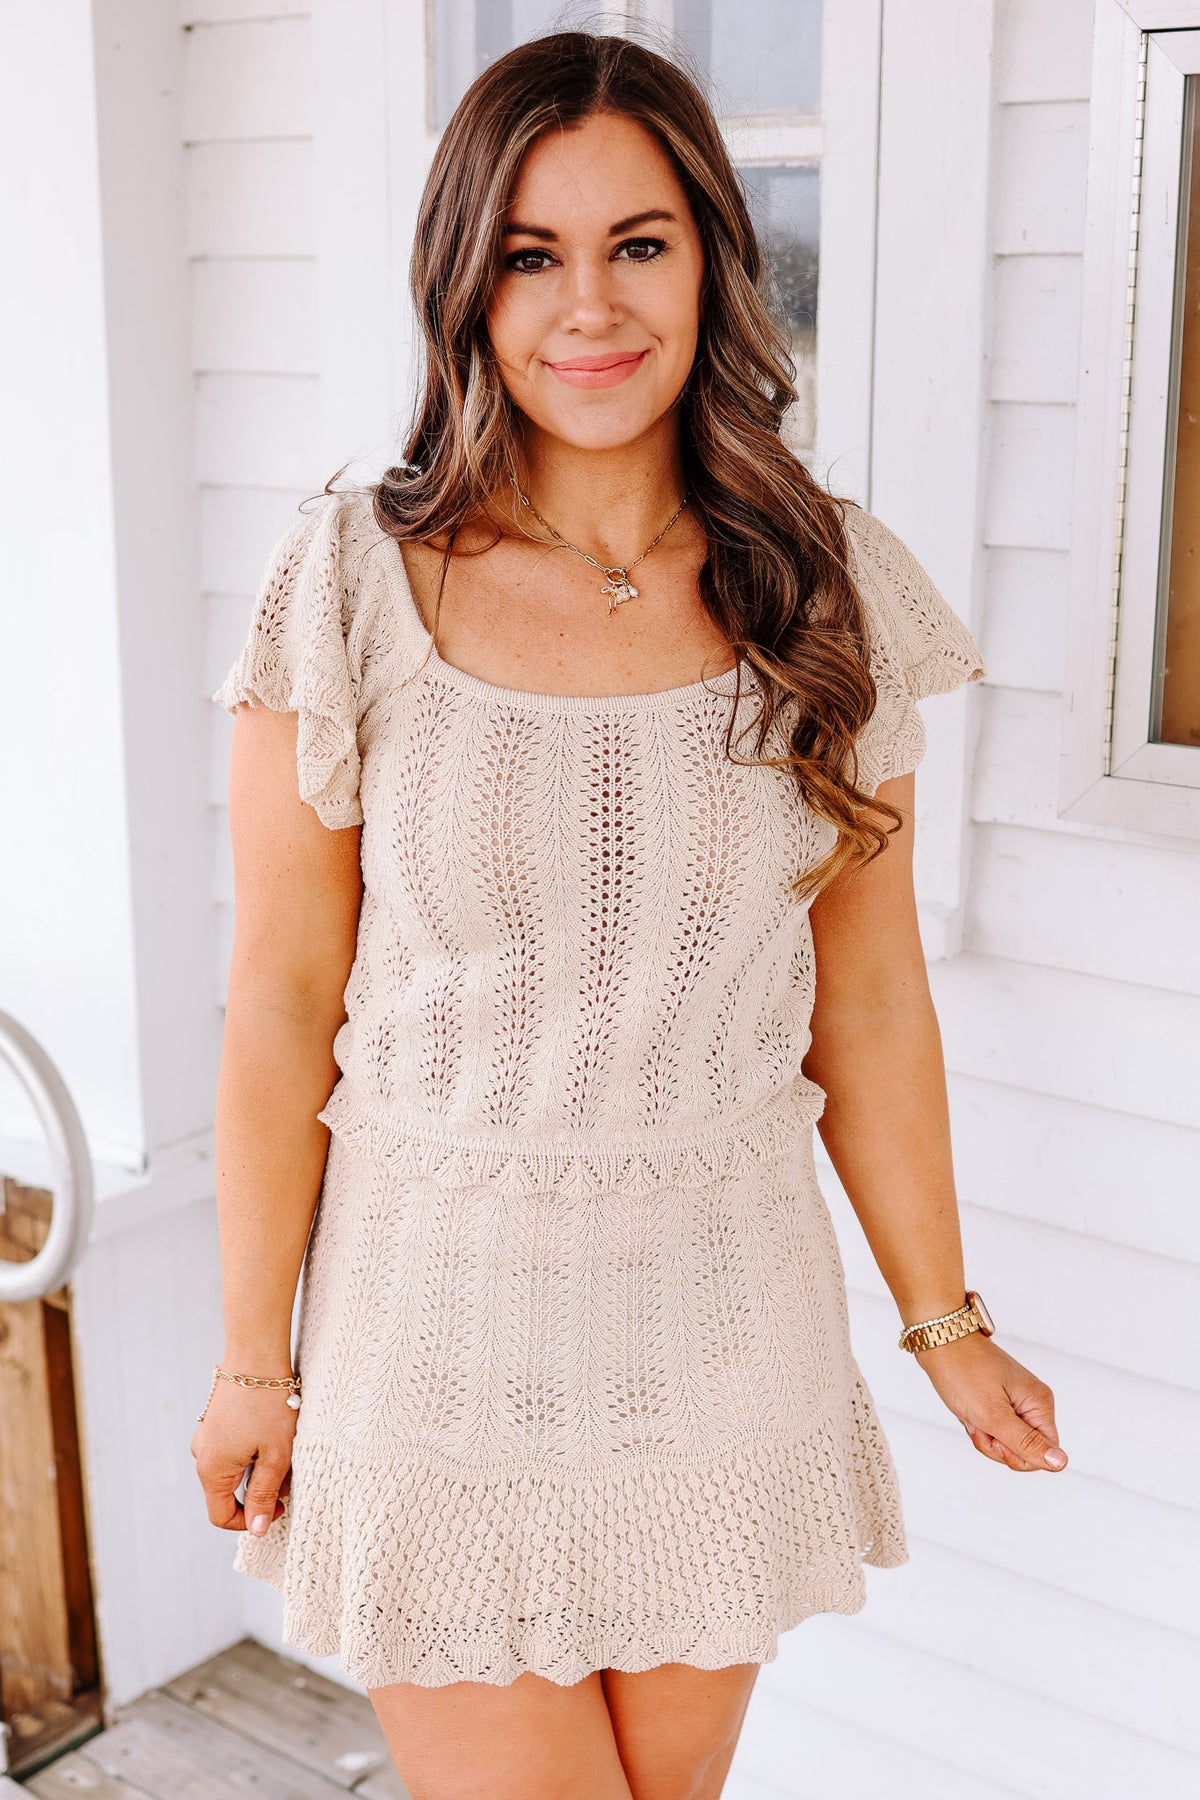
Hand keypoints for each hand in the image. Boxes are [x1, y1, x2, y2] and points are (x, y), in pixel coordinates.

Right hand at [190, 1373, 297, 1535]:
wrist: (255, 1354)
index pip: (222, 1516)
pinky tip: (273, 1435)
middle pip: (227, 1494)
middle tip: (288, 1474)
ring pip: (233, 1471)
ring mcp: (206, 1437)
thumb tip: (257, 1529)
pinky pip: (231, 1451)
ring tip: (283, 1449)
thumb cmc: (269, 1405)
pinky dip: (252, 1453)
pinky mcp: (215, 1423)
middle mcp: (201, 1456)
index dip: (250, 1521)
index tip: (278, 1506)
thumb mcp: (274, 1455)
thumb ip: (263, 1494)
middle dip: (259, 1491)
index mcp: (211, 1470)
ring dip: (258, 1470)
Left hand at [914, 1331, 1067, 1471]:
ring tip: (971, 1413)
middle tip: (979, 1421)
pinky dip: (977, 1425)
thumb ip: (1026, 1442)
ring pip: (1006, 1442)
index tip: (996, 1436)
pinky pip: (993, 1429)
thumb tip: (1061, 1463)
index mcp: (1040, 1404)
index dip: (1017, 1455)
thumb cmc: (963, 1371)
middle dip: (996, 1444)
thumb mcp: (992, 1414)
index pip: (1045, 1454)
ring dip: (983, 1434)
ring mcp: (1015, 1402)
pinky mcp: (999, 1401)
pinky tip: (968, 1412)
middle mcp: (1032, 1403)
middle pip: (1023, 1450)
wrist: (940, 1340)